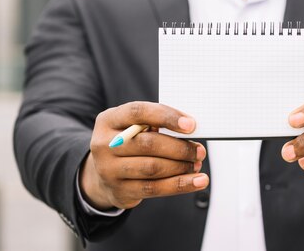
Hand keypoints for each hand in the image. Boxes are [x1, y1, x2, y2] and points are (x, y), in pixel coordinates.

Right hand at [80, 102, 208, 209]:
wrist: (104, 174)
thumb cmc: (129, 143)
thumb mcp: (133, 126)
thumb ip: (155, 124)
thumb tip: (190, 128)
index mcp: (109, 120)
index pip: (138, 112)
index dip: (166, 117)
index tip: (191, 125)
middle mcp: (104, 144)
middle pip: (148, 143)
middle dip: (179, 147)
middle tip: (199, 150)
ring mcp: (109, 170)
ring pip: (152, 168)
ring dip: (181, 167)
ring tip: (197, 164)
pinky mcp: (120, 191)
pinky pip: (154, 189)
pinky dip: (180, 185)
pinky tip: (197, 181)